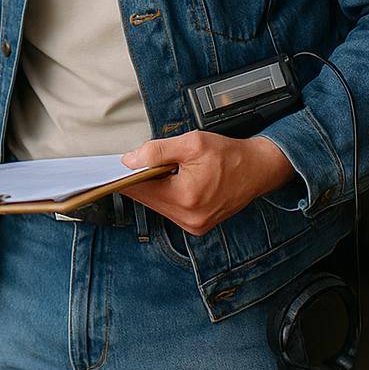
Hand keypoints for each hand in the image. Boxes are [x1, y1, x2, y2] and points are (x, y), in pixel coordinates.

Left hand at [118, 132, 295, 235]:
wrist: (259, 169)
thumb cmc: (230, 155)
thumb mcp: (192, 143)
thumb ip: (157, 151)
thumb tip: (130, 160)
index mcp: (187, 198)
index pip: (141, 190)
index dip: (124, 177)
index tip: (109, 170)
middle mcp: (190, 218)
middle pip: (147, 200)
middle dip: (138, 181)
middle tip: (131, 164)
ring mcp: (194, 225)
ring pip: (157, 206)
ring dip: (152, 189)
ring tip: (154, 170)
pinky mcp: (198, 226)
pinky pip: (170, 210)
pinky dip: (164, 196)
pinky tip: (166, 182)